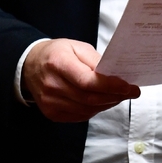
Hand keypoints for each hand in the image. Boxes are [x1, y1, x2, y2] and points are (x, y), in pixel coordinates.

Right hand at [22, 38, 140, 121]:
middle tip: (131, 92)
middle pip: (89, 98)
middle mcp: (52, 85)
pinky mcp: (52, 113)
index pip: (87, 81)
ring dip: (108, 104)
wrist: (30, 65)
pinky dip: (96, 110)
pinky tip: (104, 102)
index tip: (129, 86)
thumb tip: (114, 75)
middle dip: (114, 96)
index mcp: (58, 63)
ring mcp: (50, 102)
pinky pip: (80, 116)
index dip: (110, 86)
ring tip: (120, 96)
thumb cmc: (56, 53)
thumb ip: (94, 60)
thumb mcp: (76, 46)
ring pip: (87, 109)